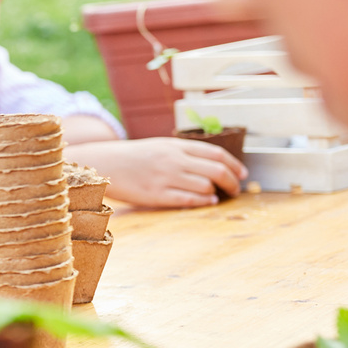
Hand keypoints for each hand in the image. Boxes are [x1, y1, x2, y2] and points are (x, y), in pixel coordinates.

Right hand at [75, 138, 246, 207]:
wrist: (104, 164)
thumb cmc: (134, 156)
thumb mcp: (160, 146)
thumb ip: (185, 152)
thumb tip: (214, 164)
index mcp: (176, 146)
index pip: (216, 154)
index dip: (235, 165)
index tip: (242, 174)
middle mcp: (173, 160)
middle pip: (217, 171)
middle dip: (232, 182)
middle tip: (236, 189)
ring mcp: (165, 178)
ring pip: (206, 187)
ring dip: (216, 193)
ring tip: (217, 195)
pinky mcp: (156, 195)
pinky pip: (188, 200)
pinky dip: (203, 201)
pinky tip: (207, 201)